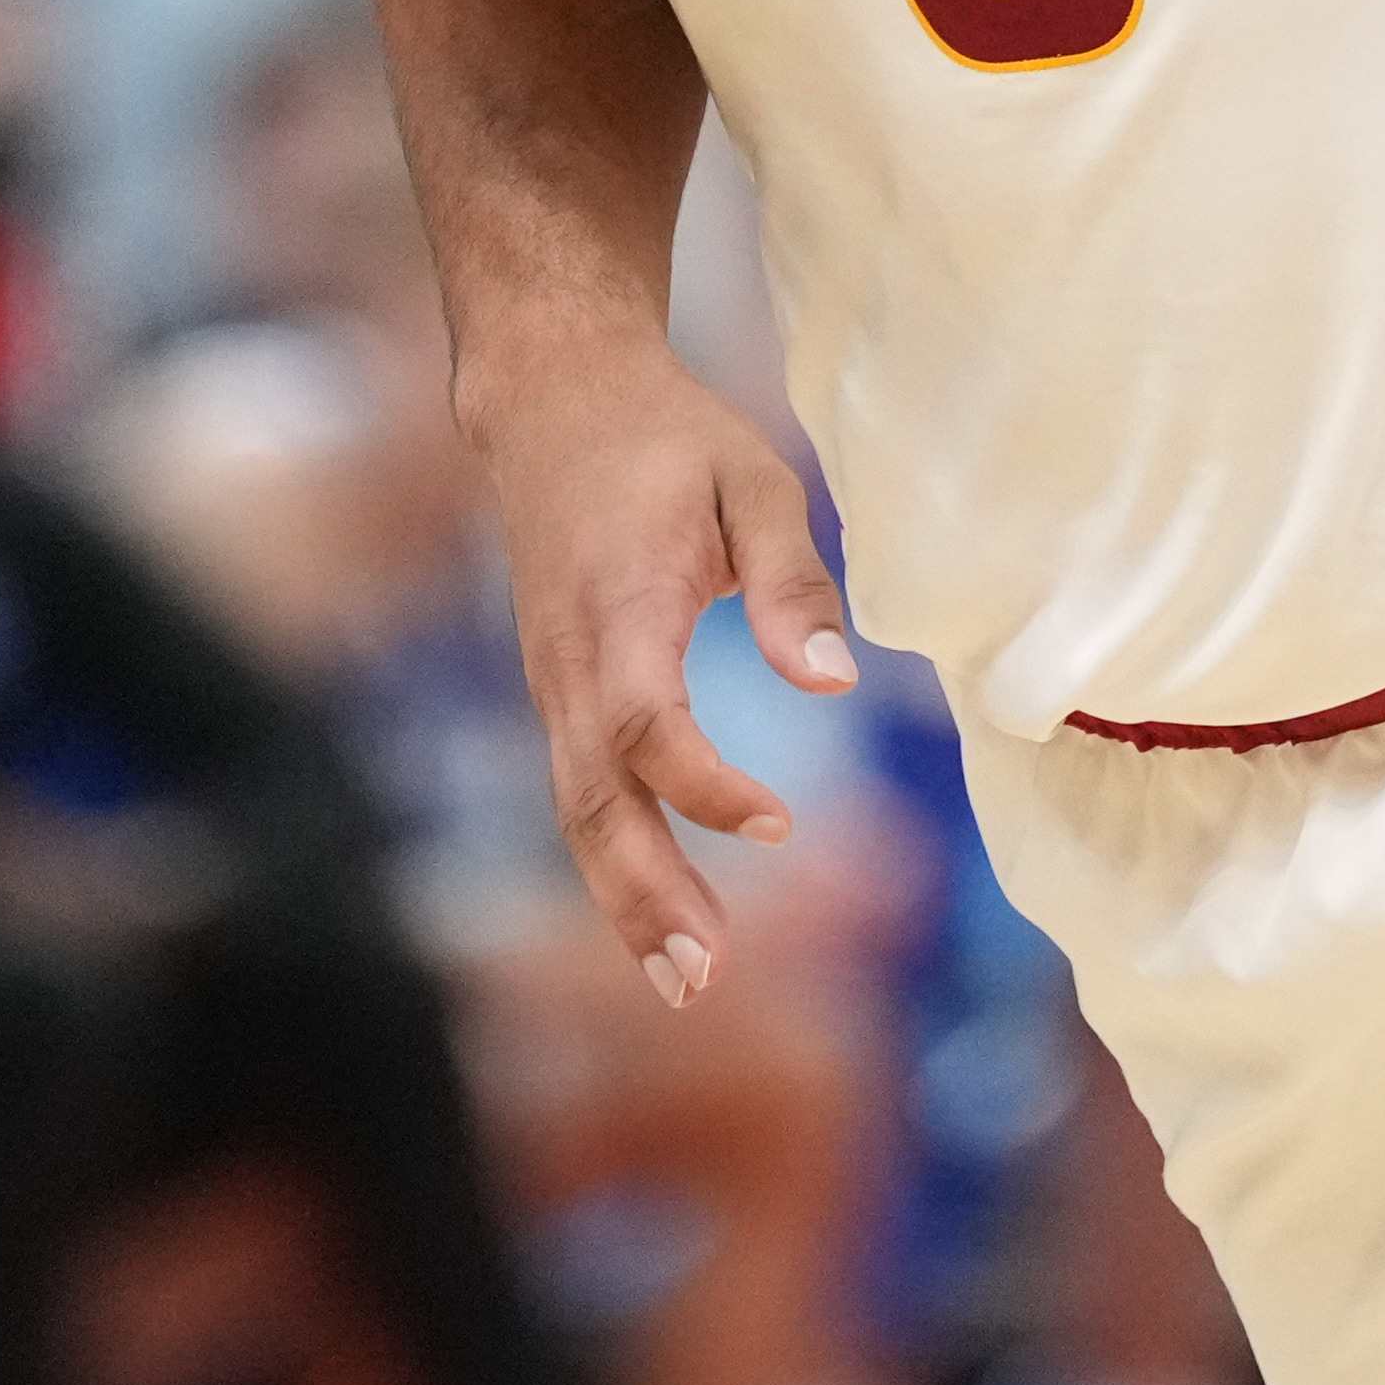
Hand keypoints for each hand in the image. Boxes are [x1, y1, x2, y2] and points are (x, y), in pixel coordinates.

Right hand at [461, 330, 851, 1006]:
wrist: (551, 401)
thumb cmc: (668, 438)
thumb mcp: (752, 478)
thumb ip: (791, 580)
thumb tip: (832, 685)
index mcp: (617, 602)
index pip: (642, 720)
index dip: (702, 784)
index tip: (780, 822)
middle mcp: (568, 657)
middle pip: (590, 796)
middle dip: (642, 891)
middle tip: (702, 977)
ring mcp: (552, 681)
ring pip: (576, 810)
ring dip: (625, 900)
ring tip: (688, 983)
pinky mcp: (559, 695)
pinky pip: (578, 795)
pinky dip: (614, 866)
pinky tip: (664, 925)